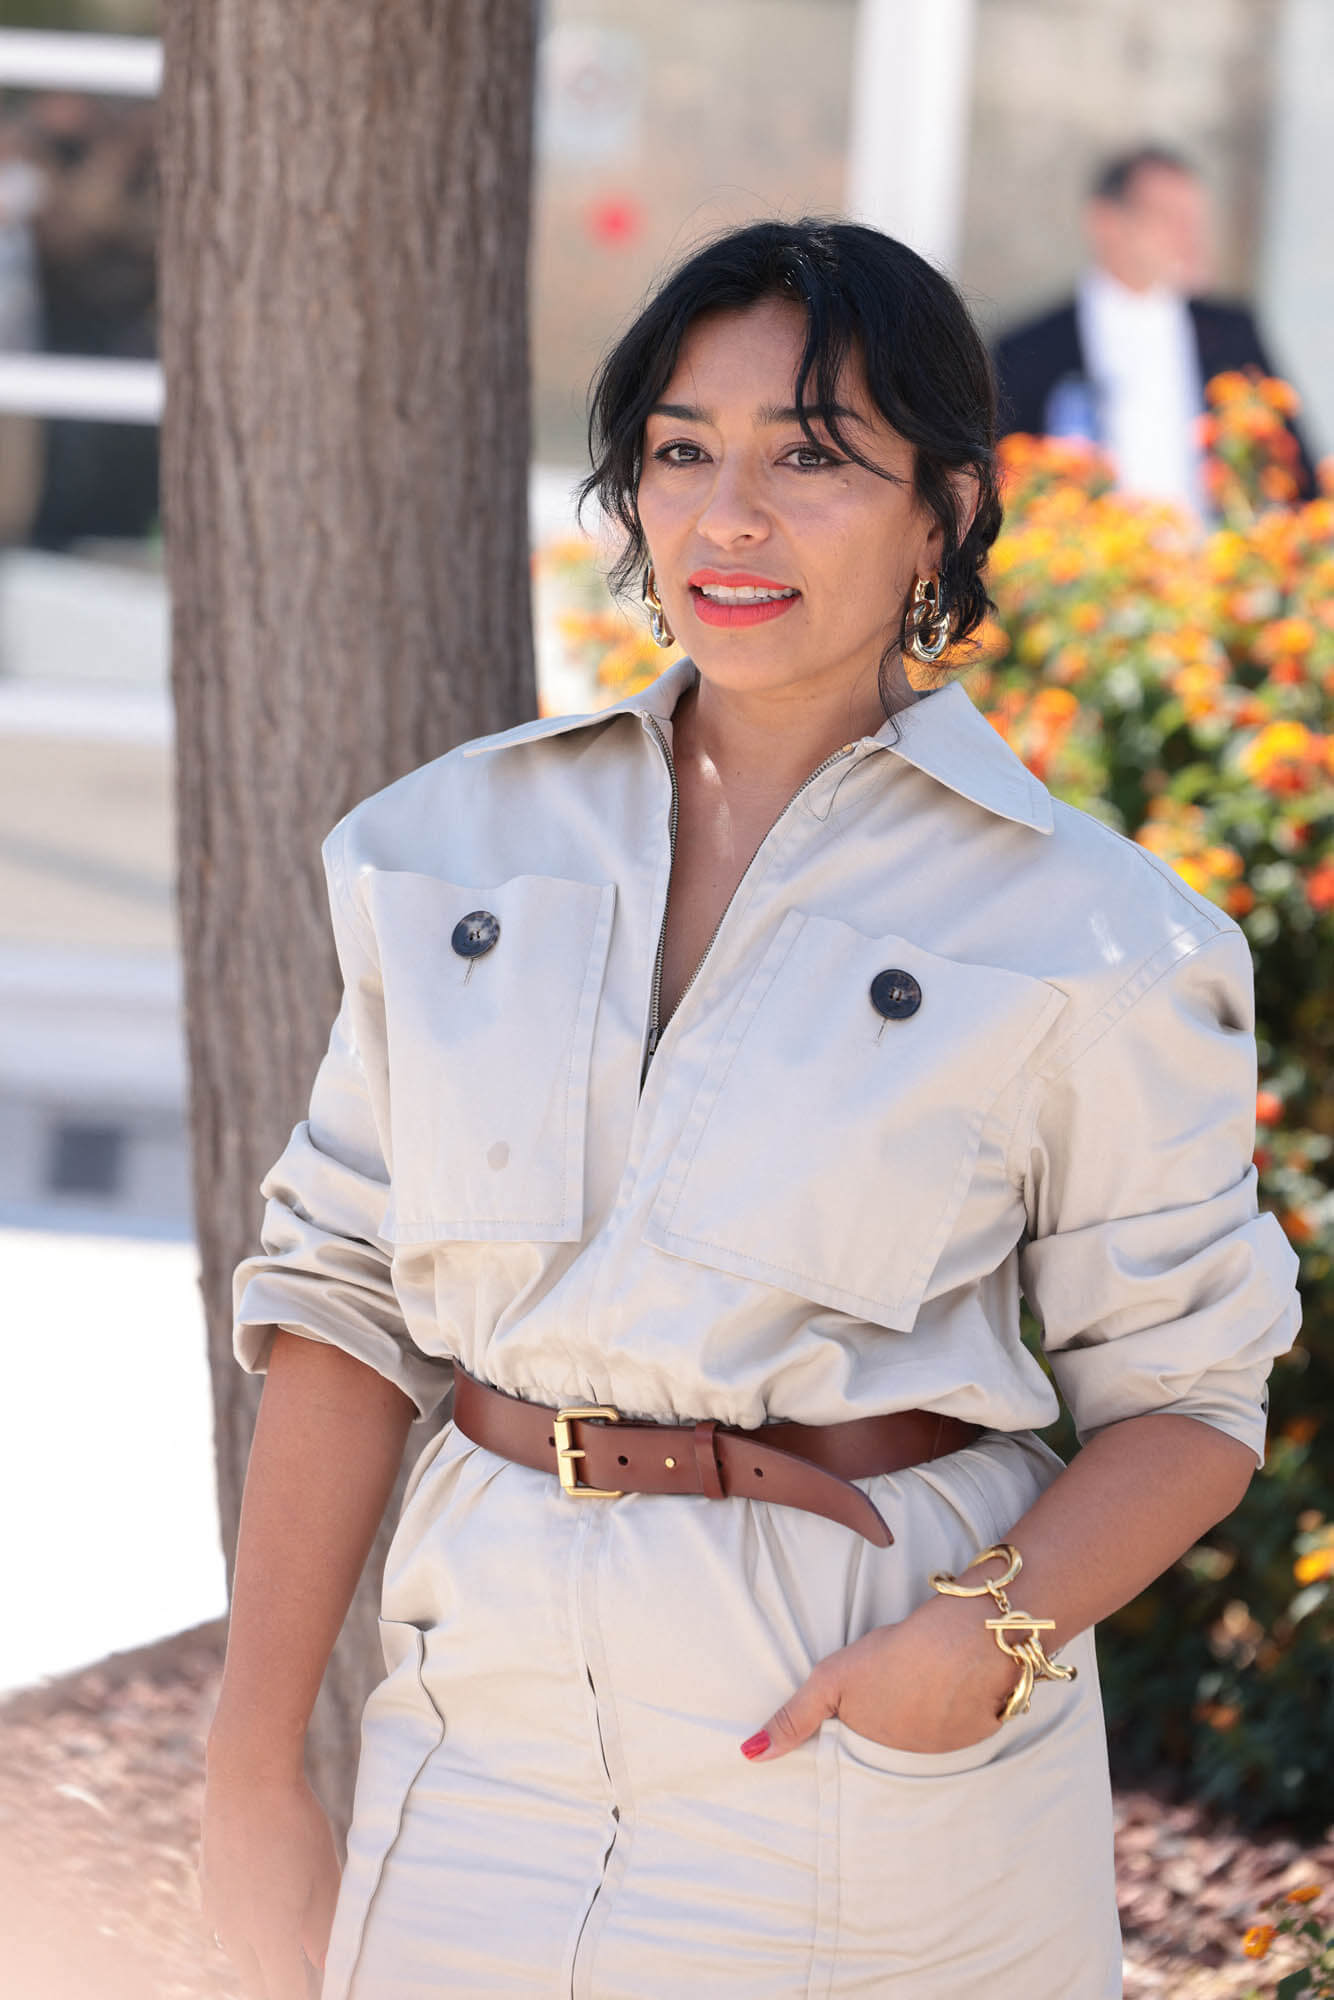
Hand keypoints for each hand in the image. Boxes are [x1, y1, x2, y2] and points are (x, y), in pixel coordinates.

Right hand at [201, 1761, 340, 1997]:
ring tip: (288, 1955)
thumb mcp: (324, 1874)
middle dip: (279, 1989)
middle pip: (258, 1984)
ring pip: (240, 1957)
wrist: (245, 1776)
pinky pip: (226, 1928)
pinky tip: (263, 1915)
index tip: (320, 1994)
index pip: (285, 1993)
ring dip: (262, 1964)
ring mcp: (216, 1912)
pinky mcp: (208, 1890)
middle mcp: (236, 1932)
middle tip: (303, 1981)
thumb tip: (323, 1964)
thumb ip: (324, 1926)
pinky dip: (247, 1935)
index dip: (303, 1998)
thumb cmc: (295, 1822)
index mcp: (270, 1934)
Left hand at [739, 1594, 1015, 1762]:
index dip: (846, 1744)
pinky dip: (949, 1718)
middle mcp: (908, 1764)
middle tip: (886, 1700)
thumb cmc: (896, 1656)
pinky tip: (946, 1691)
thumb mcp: (833, 1679)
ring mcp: (945, 1753)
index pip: (851, 1762)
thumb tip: (749, 1755)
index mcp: (871, 1753)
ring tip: (914, 1692)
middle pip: (885, 1755)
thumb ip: (794, 1718)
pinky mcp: (977, 1737)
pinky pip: (955, 1734)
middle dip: (881, 1738)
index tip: (845, 1732)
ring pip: (920, 1745)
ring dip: (916, 1726)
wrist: (969, 1640)